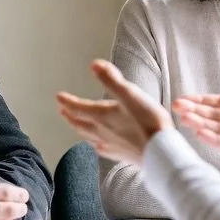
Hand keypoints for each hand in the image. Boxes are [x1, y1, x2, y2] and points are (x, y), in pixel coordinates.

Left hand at [56, 59, 171, 163]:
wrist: (161, 152)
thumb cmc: (147, 122)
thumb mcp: (130, 94)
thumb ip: (111, 79)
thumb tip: (94, 65)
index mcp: (102, 115)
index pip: (78, 107)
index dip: (67, 101)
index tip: (58, 97)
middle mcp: (102, 131)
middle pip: (80, 123)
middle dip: (70, 116)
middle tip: (62, 111)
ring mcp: (111, 144)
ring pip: (89, 137)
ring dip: (79, 129)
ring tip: (75, 126)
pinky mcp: (122, 154)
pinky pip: (103, 149)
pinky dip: (96, 145)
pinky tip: (98, 146)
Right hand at [173, 51, 219, 156]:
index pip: (219, 103)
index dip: (201, 101)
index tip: (184, 99)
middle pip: (214, 117)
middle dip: (195, 112)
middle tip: (176, 107)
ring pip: (218, 130)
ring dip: (200, 124)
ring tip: (183, 119)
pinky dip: (215, 139)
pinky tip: (200, 132)